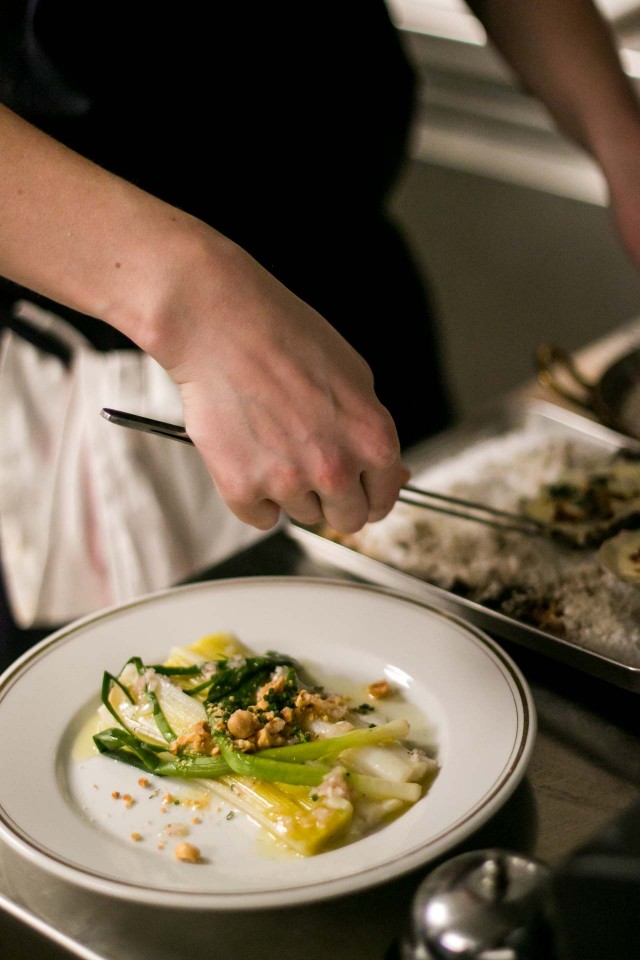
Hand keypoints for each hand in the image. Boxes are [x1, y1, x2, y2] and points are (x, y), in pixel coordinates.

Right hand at [147, 227, 408, 533]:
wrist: (222, 324)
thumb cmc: (287, 338)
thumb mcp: (356, 377)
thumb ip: (373, 433)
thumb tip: (393, 475)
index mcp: (374, 441)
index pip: (382, 502)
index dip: (367, 496)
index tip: (354, 492)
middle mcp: (336, 469)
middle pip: (345, 521)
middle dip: (332, 502)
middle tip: (308, 469)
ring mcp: (288, 482)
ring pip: (300, 515)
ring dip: (289, 490)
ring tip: (271, 440)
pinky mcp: (242, 489)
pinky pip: (259, 516)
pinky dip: (253, 495)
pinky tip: (247, 454)